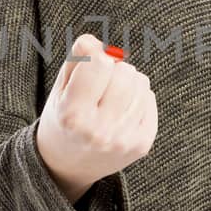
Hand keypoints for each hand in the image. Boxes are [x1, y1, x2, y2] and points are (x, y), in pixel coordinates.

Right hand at [34, 32, 157, 202]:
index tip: (88, 65)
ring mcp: (123, 140)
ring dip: (127, 82)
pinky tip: (121, 110)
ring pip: (141, 82)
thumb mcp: (60, 89)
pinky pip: (149, 99)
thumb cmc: (63, 119)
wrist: (68, 166)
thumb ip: (79, 59)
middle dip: (113, 69)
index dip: (95, 57)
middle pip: (124, 71)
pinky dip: (137, 98)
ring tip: (110, 97)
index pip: (100, 63)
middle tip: (100, 84)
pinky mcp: (141, 144)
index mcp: (72, 115)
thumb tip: (102, 45)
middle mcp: (99, 131)